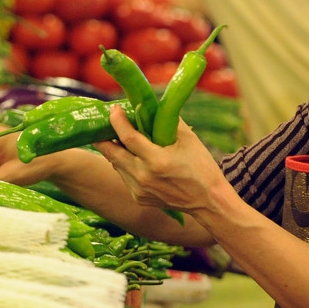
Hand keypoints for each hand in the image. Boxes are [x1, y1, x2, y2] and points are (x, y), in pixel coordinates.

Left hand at [94, 105, 225, 213]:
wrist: (208, 201)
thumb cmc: (201, 167)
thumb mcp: (189, 140)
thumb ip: (168, 122)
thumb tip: (152, 106)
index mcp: (157, 161)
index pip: (127, 137)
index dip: (117, 120)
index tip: (114, 109)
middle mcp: (144, 177)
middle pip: (111, 153)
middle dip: (101, 136)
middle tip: (100, 123)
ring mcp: (139, 190)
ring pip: (115, 164)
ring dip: (113, 150)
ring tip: (116, 136)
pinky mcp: (138, 198)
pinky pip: (124, 175)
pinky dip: (124, 163)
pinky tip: (131, 155)